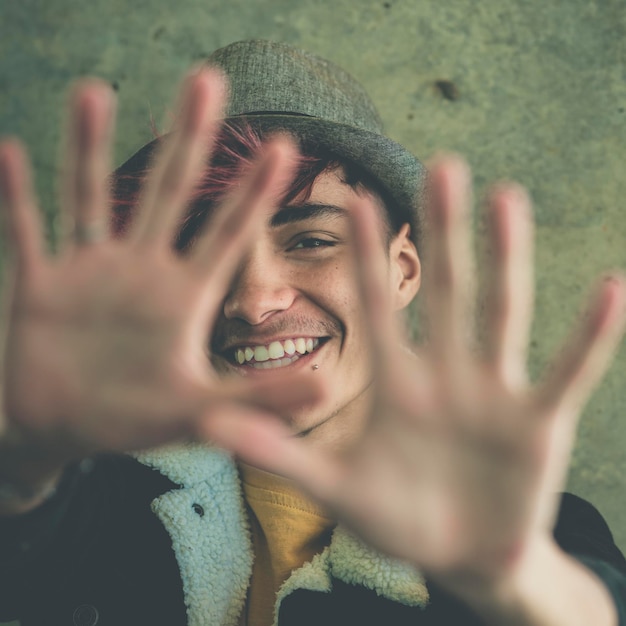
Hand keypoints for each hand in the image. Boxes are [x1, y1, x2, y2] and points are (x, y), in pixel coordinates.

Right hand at [0, 69, 310, 467]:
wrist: (64, 430)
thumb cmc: (134, 421)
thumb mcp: (203, 411)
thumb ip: (258, 399)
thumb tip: (324, 393)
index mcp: (184, 296)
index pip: (227, 233)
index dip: (254, 192)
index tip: (283, 145)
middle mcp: (142, 271)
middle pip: (169, 191)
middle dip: (188, 138)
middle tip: (209, 79)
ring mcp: (90, 273)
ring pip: (91, 198)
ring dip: (89, 147)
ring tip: (94, 91)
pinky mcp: (40, 286)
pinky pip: (27, 234)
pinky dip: (19, 198)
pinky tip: (11, 152)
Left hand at [204, 157, 625, 593]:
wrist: (458, 557)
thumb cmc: (395, 520)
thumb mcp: (333, 487)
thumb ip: (280, 454)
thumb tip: (210, 428)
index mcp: (396, 384)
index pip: (378, 306)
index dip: (364, 254)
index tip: (353, 196)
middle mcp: (446, 374)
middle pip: (446, 290)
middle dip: (445, 231)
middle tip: (441, 163)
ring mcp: (495, 394)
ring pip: (502, 312)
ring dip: (506, 257)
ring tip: (507, 197)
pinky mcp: (540, 424)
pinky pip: (568, 371)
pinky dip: (589, 335)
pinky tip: (612, 286)